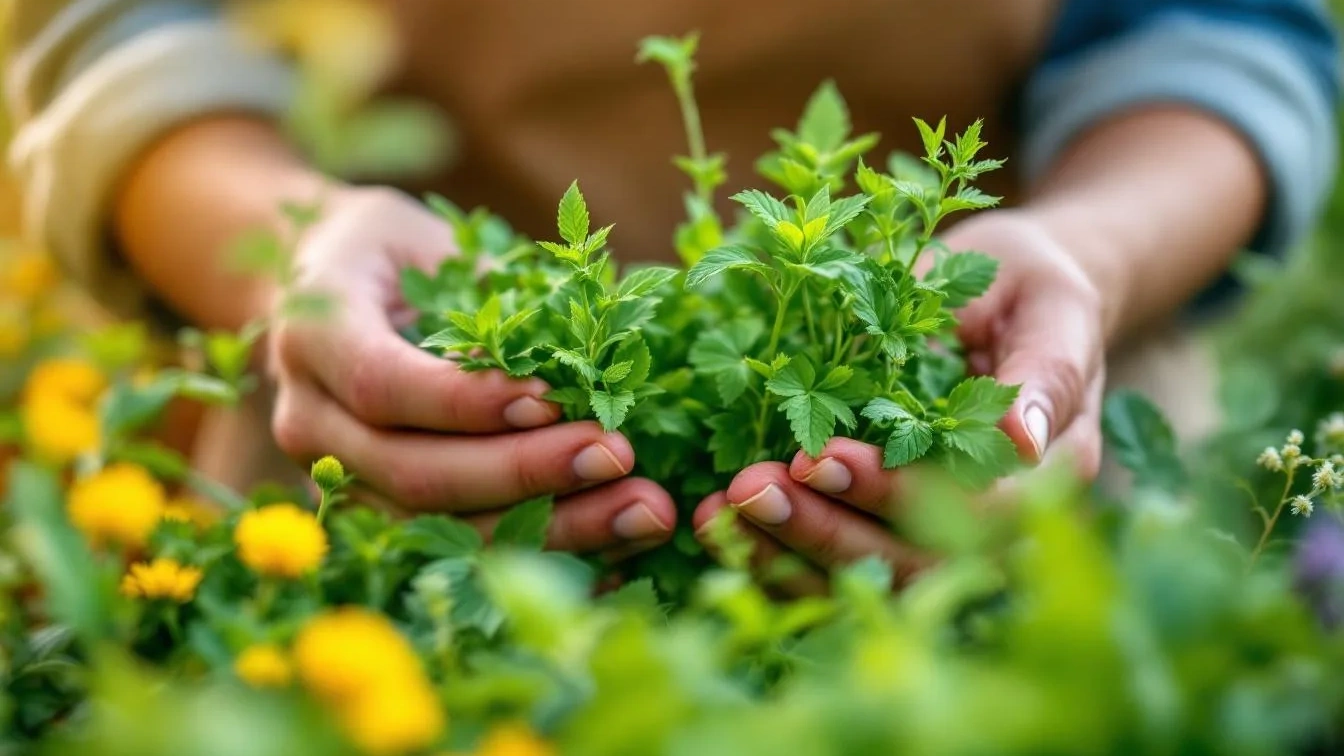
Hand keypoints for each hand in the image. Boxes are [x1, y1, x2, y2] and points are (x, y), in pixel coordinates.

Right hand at [266, 187, 674, 554]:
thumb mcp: (436, 243)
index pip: (384, 386)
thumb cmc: (395, 253)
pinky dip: (541, 549)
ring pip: (439, 525)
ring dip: (551, 527)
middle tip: (618, 457)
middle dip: (525, 472)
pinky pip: (458, 546)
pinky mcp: (374, 514)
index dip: (467, 403)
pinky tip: (617, 552)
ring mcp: (334, 478)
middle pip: (413, 471)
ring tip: (643, 512)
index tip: (551, 402)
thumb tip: (604, 339)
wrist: (323, 287)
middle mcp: (310, 419)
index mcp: (314, 335)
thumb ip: (497, 296)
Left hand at [693, 209, 1106, 589]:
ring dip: (791, 557)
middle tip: (750, 490)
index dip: (893, 491)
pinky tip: (722, 530)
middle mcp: (1005, 525)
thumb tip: (1019, 440)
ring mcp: (952, 542)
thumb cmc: (1028, 290)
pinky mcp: (899, 539)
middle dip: (826, 530)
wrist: (1011, 300)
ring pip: (872, 580)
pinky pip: (840, 576)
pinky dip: (778, 562)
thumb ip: (1041, 368)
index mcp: (1050, 470)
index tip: (818, 457)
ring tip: (721, 513)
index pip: (972, 506)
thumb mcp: (1049, 305)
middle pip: (915, 561)